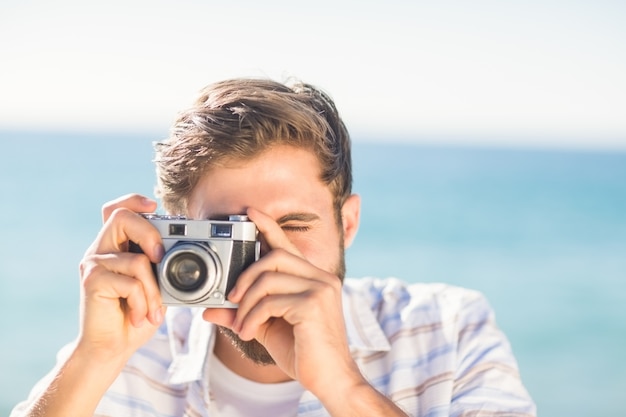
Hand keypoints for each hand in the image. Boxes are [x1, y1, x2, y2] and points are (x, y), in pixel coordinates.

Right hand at [77, 194, 164, 361]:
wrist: (111, 348)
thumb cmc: (135, 315)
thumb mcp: (156, 286)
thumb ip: (162, 265)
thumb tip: (190, 248)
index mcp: (116, 246)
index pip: (117, 209)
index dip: (133, 200)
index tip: (154, 206)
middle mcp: (101, 250)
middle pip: (122, 217)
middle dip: (149, 234)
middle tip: (161, 259)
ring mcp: (93, 263)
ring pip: (136, 260)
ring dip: (153, 291)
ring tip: (152, 311)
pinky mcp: (91, 281)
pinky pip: (130, 283)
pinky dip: (142, 303)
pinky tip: (138, 316)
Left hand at [203, 208, 365, 399]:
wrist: (332, 380)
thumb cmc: (305, 353)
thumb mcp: (268, 328)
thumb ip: (244, 313)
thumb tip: (211, 309)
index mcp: (314, 279)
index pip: (288, 246)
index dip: (268, 227)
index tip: (250, 213)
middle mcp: (321, 278)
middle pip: (275, 256)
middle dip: (246, 274)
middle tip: (231, 298)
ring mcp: (320, 289)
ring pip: (269, 278)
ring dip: (247, 302)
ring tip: (241, 324)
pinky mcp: (313, 305)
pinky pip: (270, 302)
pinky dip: (252, 317)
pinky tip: (250, 333)